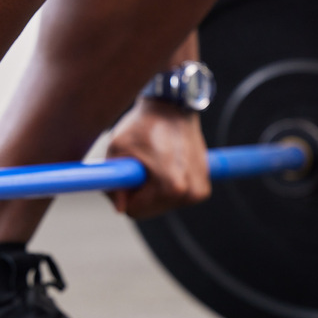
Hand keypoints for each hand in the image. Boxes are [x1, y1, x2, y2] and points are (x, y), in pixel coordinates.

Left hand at [106, 99, 210, 218]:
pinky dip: (166, 186)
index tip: (124, 173)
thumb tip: (119, 208)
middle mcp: (191, 192)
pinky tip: (164, 164)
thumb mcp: (118, 148)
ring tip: (152, 161)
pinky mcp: (203, 188)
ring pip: (162, 204)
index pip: (135, 210)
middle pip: (150, 210)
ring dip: (152, 190)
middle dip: (138, 193)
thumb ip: (114, 181)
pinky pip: (175, 197)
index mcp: (172, 187)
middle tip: (137, 165)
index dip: (123, 193)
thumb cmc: (144, 124)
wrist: (173, 106)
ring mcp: (200, 191)